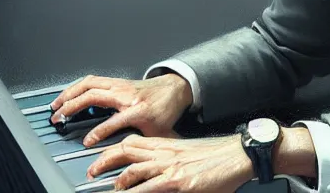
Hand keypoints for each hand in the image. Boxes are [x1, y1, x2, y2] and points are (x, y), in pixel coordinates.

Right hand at [50, 74, 191, 146]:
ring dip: (70, 93)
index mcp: (139, 109)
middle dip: (72, 106)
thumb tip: (152, 163)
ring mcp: (120, 85)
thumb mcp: (162, 131)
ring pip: (90, 84)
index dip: (100, 131)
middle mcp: (127, 94)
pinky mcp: (116, 81)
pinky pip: (92, 80)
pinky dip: (75, 87)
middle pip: (95, 95)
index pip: (115, 120)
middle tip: (58, 119)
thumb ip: (153, 147)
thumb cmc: (166, 109)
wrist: (174, 88)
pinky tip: (66, 95)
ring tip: (55, 106)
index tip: (86, 142)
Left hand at [87, 134, 253, 191]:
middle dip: (105, 160)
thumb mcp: (192, 156)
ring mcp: (171, 167)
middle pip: (127, 149)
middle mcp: (166, 153)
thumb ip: (174, 163)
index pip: (135, 141)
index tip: (104, 155)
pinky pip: (149, 188)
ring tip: (103, 188)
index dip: (115, 148)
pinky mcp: (179, 181)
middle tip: (91, 171)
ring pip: (133, 169)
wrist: (238, 154)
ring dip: (114, 180)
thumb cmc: (220, 156)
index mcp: (169, 145)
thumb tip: (162, 176)